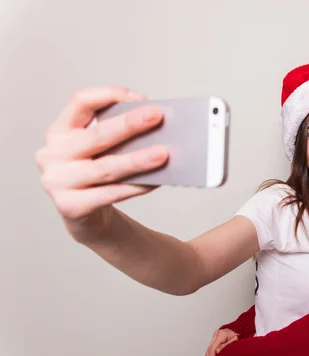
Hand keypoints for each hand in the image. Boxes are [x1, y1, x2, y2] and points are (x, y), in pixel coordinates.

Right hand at [36, 86, 168, 238]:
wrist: (85, 215)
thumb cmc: (96, 173)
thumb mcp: (99, 149)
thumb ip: (116, 134)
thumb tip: (154, 125)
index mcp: (59, 131)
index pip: (80, 102)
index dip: (109, 94)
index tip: (139, 98)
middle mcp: (52, 154)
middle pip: (96, 136)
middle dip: (129, 124)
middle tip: (156, 116)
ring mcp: (57, 181)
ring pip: (106, 168)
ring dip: (137, 160)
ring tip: (162, 154)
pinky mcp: (70, 206)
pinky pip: (110, 194)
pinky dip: (135, 186)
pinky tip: (155, 181)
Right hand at [205, 328, 238, 355]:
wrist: (239, 328)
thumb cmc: (239, 334)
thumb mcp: (235, 340)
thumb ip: (226, 346)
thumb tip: (217, 351)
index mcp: (220, 335)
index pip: (212, 349)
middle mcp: (215, 335)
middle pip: (208, 350)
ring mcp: (214, 337)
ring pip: (208, 350)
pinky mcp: (214, 340)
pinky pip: (210, 349)